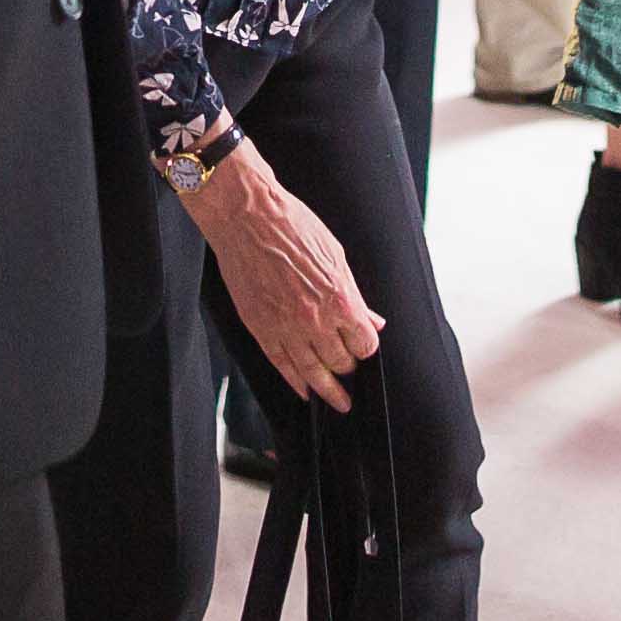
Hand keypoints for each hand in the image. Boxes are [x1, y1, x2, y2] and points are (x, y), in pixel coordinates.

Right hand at [181, 143, 381, 407]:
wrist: (248, 218)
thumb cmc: (293, 227)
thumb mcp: (335, 255)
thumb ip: (354, 294)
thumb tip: (372, 320)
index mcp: (340, 299)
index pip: (365, 343)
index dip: (367, 347)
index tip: (365, 347)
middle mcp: (315, 320)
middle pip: (341, 362)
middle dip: (349, 366)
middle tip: (349, 367)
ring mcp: (286, 327)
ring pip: (313, 373)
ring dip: (329, 391)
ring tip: (339, 403)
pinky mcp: (261, 328)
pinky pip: (282, 366)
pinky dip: (296, 382)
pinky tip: (304, 390)